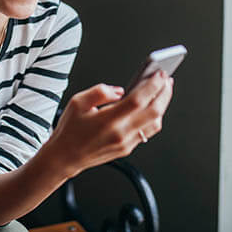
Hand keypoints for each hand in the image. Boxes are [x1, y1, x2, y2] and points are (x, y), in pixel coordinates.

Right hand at [48, 71, 172, 177]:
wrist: (65, 157)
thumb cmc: (70, 130)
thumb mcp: (77, 102)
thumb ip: (100, 92)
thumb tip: (120, 90)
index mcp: (108, 120)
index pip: (138, 100)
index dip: (152, 85)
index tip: (159, 74)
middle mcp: (120, 134)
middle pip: (154, 112)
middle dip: (164, 93)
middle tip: (166, 79)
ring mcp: (126, 143)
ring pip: (155, 123)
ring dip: (162, 105)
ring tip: (162, 91)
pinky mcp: (127, 148)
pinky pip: (148, 131)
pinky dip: (154, 117)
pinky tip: (152, 106)